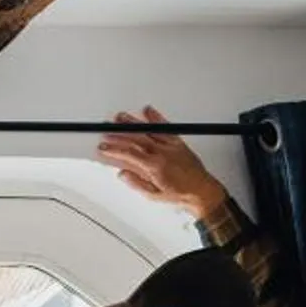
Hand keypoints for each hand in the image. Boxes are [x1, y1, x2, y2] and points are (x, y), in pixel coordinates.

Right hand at [97, 107, 231, 220]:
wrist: (202, 190)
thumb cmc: (181, 193)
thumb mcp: (154, 195)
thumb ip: (137, 183)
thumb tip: (123, 174)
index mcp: (155, 167)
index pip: (129, 154)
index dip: (114, 149)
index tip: (104, 147)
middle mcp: (163, 153)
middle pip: (136, 139)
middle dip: (119, 134)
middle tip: (106, 130)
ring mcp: (171, 145)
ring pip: (149, 131)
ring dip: (133, 123)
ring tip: (120, 117)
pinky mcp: (178, 142)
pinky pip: (166, 127)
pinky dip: (156, 118)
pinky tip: (148, 111)